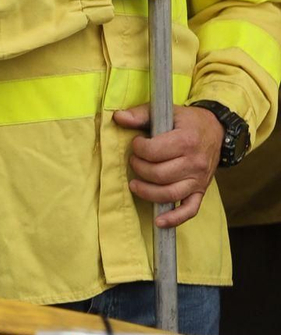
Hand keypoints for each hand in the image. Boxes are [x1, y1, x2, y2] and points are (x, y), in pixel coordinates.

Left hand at [113, 103, 223, 227]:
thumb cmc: (187, 122)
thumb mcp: (166, 112)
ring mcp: (199, 180)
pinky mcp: (201, 191)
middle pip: (159, 174)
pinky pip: (190, 210)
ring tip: (134, 184)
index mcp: (186, 141)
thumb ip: (140, 114)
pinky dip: (174, 219)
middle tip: (134, 161)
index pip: (153, 152)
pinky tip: (159, 221)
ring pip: (170, 194)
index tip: (136, 144)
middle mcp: (195, 163)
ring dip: (147, 192)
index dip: (138, 149)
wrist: (216, 131)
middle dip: (139, 168)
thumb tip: (119, 118)